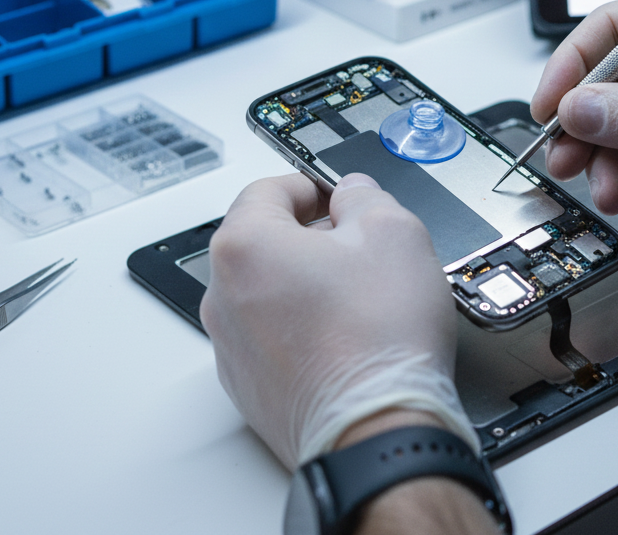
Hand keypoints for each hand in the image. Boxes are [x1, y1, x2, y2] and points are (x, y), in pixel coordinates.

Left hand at [199, 172, 475, 470]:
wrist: (378, 432)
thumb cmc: (378, 340)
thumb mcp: (393, 231)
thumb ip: (365, 196)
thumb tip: (353, 195)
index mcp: (246, 247)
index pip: (268, 189)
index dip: (311, 185)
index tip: (337, 196)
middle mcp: (223, 297)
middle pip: (263, 241)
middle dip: (309, 235)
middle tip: (357, 243)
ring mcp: (231, 348)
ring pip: (266, 290)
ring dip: (305, 282)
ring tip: (359, 295)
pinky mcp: (249, 388)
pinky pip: (271, 336)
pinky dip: (302, 327)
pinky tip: (347, 336)